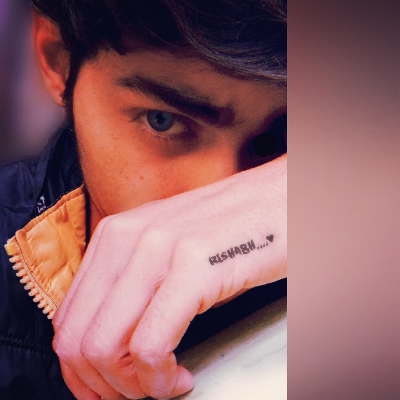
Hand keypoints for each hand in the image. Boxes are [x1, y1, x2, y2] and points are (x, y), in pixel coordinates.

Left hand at [52, 154, 286, 399]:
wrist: (279, 198)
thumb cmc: (230, 228)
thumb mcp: (168, 248)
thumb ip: (132, 284)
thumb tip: (108, 337)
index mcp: (116, 234)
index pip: (67, 320)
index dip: (81, 369)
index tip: (110, 385)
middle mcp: (129, 238)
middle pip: (78, 340)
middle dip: (102, 385)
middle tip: (136, 394)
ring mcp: (159, 250)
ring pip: (105, 348)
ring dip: (131, 385)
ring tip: (163, 385)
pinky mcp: (194, 268)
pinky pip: (151, 346)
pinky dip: (160, 378)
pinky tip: (183, 375)